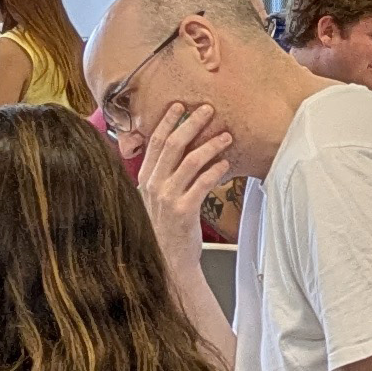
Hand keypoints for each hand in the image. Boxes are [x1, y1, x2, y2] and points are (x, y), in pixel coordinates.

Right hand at [132, 101, 234, 239]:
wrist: (168, 264)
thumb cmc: (165, 232)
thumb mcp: (154, 202)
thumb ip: (161, 179)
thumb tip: (177, 155)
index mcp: (145, 181)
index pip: (154, 143)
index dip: (167, 122)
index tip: (179, 107)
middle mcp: (153, 187)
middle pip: (173, 145)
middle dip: (191, 123)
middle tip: (208, 110)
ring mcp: (167, 198)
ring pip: (190, 161)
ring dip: (210, 144)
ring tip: (226, 136)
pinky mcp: (184, 211)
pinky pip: (202, 182)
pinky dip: (215, 169)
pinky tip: (225, 163)